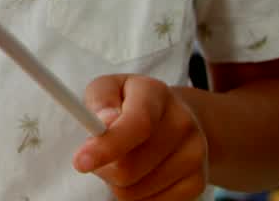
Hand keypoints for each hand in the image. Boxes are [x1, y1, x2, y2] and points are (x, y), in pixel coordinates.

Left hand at [74, 74, 208, 199]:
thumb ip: (100, 100)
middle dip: (102, 167)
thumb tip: (104, 121)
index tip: (80, 162)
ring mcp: (195, 155)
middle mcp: (183, 123)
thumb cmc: (128, 102)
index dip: (106, 147)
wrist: (174, 117)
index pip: (137, 125)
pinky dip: (135, 196)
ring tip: (122, 161)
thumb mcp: (108, 88)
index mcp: (156, 94)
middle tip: (96, 157)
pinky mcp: (198, 183)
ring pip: (136, 191)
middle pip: (130, 166)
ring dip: (116, 182)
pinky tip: (139, 176)